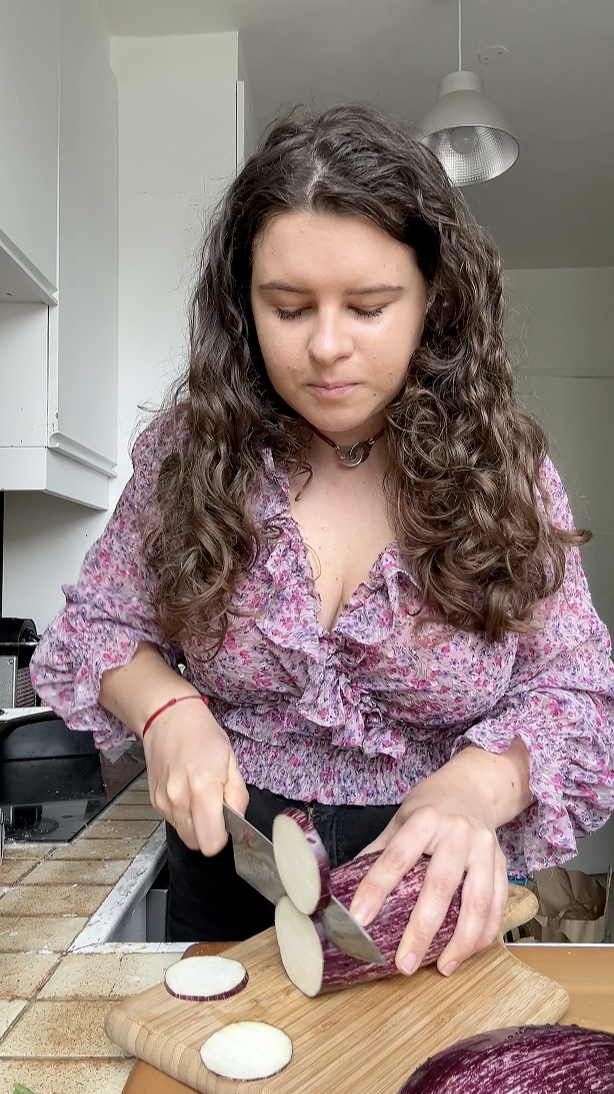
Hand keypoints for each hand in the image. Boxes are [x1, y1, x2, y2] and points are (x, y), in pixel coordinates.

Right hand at [143, 701, 248, 855]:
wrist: (169, 719)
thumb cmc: (203, 736)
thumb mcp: (231, 762)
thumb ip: (238, 796)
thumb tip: (239, 821)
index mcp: (203, 790)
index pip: (211, 842)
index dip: (223, 838)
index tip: (227, 824)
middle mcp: (179, 800)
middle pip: (196, 844)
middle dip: (209, 834)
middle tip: (216, 811)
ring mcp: (164, 801)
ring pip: (183, 833)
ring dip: (195, 825)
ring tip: (200, 797)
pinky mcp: (154, 800)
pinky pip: (172, 821)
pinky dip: (183, 815)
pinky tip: (187, 792)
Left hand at [348, 769, 508, 977]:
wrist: (474, 787)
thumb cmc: (430, 806)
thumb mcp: (400, 818)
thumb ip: (380, 850)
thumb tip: (347, 887)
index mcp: (424, 820)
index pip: (396, 857)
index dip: (376, 888)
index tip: (360, 919)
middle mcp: (457, 833)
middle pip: (439, 886)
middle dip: (422, 930)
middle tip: (403, 964)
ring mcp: (484, 849)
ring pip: (476, 901)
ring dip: (461, 941)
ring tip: (443, 967)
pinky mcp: (503, 863)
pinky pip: (497, 904)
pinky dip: (484, 932)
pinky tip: (468, 952)